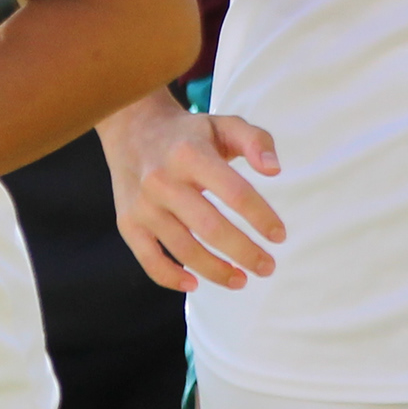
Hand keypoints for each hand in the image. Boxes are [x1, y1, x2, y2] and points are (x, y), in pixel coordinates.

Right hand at [102, 89, 286, 290]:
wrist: (131, 128)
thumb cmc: (188, 134)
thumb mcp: (224, 124)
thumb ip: (255, 141)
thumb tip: (274, 170)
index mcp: (190, 153)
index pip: (235, 192)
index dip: (261, 217)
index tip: (279, 235)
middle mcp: (162, 180)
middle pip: (210, 227)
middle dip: (244, 253)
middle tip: (267, 267)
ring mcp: (143, 204)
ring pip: (183, 249)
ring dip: (216, 271)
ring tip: (240, 280)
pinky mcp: (128, 222)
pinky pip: (149, 259)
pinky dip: (171, 278)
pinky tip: (194, 284)